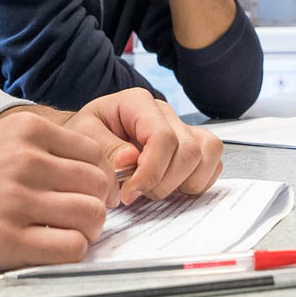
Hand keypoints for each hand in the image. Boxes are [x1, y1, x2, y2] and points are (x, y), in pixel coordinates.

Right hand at [0, 112, 113, 270]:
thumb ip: (42, 146)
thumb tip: (94, 170)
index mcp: (26, 130)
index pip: (94, 153)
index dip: (98, 178)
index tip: (88, 193)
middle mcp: (25, 160)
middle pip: (97, 185)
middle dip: (96, 204)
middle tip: (80, 216)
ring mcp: (16, 200)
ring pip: (91, 216)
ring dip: (87, 230)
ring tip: (66, 233)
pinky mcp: (8, 241)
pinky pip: (71, 248)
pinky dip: (71, 251)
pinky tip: (50, 248)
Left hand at [63, 88, 222, 203]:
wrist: (89, 139)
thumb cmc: (86, 136)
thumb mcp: (82, 139)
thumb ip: (104, 149)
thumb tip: (130, 159)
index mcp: (137, 103)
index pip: (162, 137)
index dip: (150, 172)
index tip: (128, 193)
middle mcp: (165, 112)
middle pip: (188, 151)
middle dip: (163, 182)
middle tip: (135, 193)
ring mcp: (182, 129)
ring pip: (207, 155)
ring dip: (182, 183)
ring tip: (152, 189)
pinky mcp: (192, 146)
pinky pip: (213, 163)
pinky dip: (197, 182)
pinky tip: (170, 187)